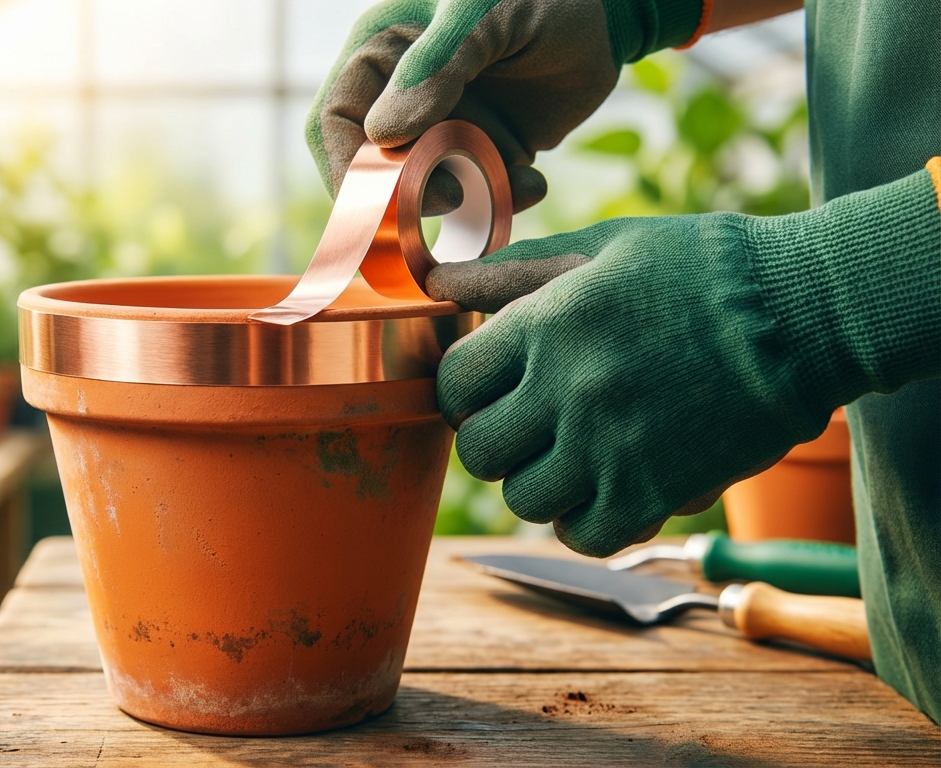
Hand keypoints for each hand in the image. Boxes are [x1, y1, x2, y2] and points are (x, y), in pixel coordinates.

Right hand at [306, 0, 706, 214]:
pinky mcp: (476, 155)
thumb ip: (438, 67)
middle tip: (460, 196)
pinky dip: (498, 203)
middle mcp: (399, 96)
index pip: (335, 122)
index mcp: (381, 52)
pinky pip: (470, 199)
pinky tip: (534, 181)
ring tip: (518, 179)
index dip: (351, 169)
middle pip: (372, 170)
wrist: (610, 20)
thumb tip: (382, 134)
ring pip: (424, 193)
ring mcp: (437, 129)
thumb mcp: (489, 17)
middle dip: (413, 194)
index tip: (394, 196)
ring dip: (466, 199)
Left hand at [431, 169, 940, 555]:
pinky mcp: (656, 490)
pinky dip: (585, 521)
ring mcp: (609, 445)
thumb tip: (439, 282)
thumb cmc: (702, 269)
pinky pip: (585, 534)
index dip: (463, 391)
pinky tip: (604, 490)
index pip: (453, 383)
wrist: (805, 311)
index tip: (488, 390)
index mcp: (545, 324)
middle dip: (495, 441)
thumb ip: (512, 270)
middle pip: (479, 451)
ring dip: (540, 483)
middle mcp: (567, 389)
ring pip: (525, 499)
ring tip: (571, 457)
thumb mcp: (602, 246)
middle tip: (528, 427)